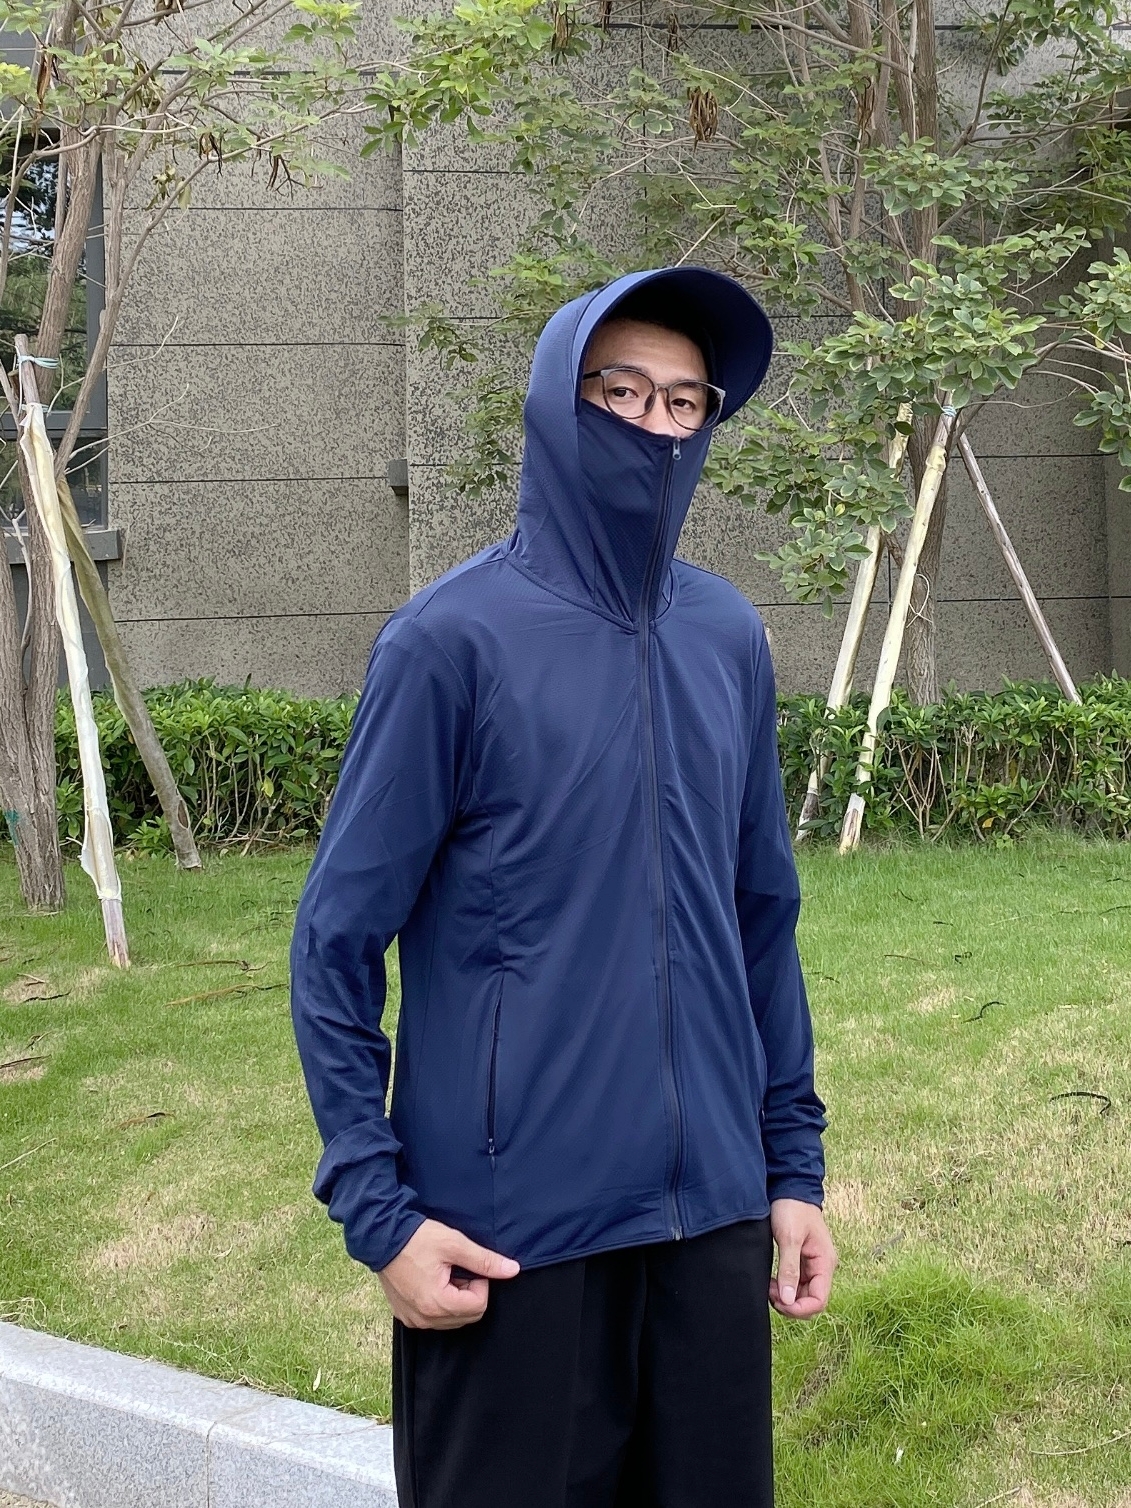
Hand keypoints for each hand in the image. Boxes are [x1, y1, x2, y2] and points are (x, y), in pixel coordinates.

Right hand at [378, 1218, 519, 1329]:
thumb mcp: (454, 1244)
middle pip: (467, 1315)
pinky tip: (431, 1280)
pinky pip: (433, 1318)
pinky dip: (439, 1302)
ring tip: (443, 1273)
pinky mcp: (405, 1315)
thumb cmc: (417, 1238)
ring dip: (455, 1298)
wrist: (380, 1236)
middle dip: (468, 1292)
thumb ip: (485, 1260)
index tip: (466, 1265)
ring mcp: (413, 1320)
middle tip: (456, 1268)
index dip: (480, 1283)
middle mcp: (424, 1319)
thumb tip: (512, 1270)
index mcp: (437, 1304)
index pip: (479, 1306)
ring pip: (451, 1319)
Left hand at [768, 1198, 836, 1318]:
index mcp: (825, 1263)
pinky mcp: (802, 1261)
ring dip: (786, 1297)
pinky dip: (784, 1287)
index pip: (819, 1300)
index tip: (779, 1301)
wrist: (790, 1187)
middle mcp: (822, 1267)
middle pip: (811, 1301)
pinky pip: (796, 1283)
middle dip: (791, 1304)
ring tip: (769, 1287)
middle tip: (770, 1293)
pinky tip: (772, 1282)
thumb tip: (789, 1300)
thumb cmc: (792, 1208)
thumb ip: (789, 1269)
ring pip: (802, 1294)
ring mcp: (812, 1265)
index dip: (800, 1308)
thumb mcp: (789, 1238)